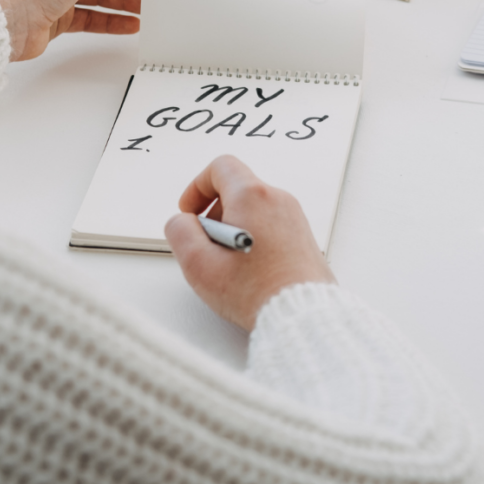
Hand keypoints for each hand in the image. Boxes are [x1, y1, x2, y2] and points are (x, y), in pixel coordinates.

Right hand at [165, 155, 334, 330]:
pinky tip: (248, 269)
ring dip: (233, 227)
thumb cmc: (258, 293)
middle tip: (207, 243)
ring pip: (253, 208)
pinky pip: (270, 224)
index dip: (197, 187)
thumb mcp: (199, 264)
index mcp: (253, 197)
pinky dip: (253, 237)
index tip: (191, 211)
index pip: (220, 167)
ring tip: (229, 262)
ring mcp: (294, 218)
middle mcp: (278, 200)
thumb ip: (180, 232)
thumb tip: (182, 222)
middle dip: (214, 212)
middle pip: (236, 188)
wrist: (304, 316)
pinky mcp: (303, 236)